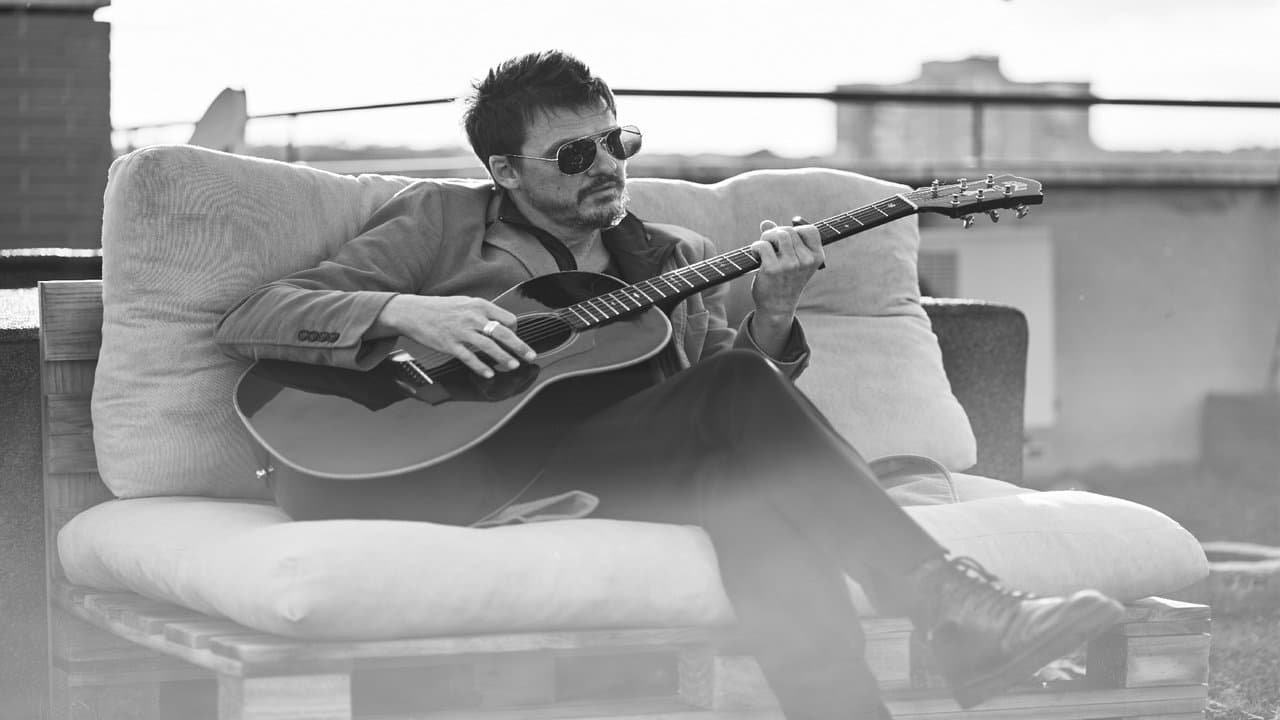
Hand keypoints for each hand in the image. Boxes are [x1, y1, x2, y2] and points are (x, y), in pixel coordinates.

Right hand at [376, 295, 535, 377]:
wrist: (413, 312)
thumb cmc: (440, 308)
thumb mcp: (464, 303)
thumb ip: (482, 312)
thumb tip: (500, 323)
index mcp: (478, 305)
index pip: (507, 318)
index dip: (515, 330)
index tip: (518, 338)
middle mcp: (472, 317)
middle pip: (502, 332)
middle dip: (519, 345)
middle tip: (530, 355)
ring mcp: (460, 331)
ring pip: (488, 346)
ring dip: (504, 357)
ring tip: (514, 365)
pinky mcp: (449, 344)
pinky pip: (469, 358)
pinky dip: (481, 366)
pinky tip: (489, 373)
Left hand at [749, 219, 824, 321]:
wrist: (777, 307)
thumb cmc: (784, 281)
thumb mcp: (791, 261)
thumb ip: (781, 241)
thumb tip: (766, 223)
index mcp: (816, 257)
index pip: (810, 230)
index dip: (796, 229)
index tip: (787, 237)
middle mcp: (806, 261)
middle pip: (789, 230)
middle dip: (775, 233)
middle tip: (768, 243)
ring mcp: (790, 265)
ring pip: (778, 234)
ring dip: (766, 237)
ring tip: (762, 246)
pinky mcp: (773, 269)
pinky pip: (763, 245)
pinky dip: (756, 247)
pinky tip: (755, 254)